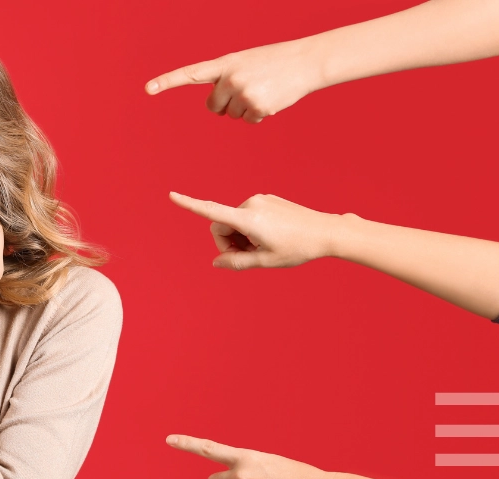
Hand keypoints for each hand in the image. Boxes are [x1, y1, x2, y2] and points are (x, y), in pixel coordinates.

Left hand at [146, 39, 324, 122]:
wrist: (305, 62)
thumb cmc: (272, 62)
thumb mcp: (244, 62)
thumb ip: (224, 79)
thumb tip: (217, 110)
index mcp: (224, 64)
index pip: (191, 73)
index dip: (168, 81)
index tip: (148, 89)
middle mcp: (230, 78)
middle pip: (213, 106)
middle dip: (225, 104)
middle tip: (246, 90)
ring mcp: (243, 93)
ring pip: (231, 115)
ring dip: (245, 108)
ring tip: (263, 90)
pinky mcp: (257, 108)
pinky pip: (248, 121)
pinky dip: (258, 115)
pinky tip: (271, 99)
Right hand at [169, 191, 344, 269]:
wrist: (326, 231)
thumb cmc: (297, 248)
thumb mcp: (265, 261)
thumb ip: (237, 262)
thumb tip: (216, 261)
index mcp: (248, 219)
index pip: (212, 212)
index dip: (189, 205)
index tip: (171, 195)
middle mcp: (251, 204)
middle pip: (221, 224)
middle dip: (227, 242)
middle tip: (247, 256)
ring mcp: (260, 200)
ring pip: (235, 221)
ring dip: (241, 237)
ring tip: (263, 247)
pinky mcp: (267, 200)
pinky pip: (247, 216)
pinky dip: (251, 229)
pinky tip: (271, 237)